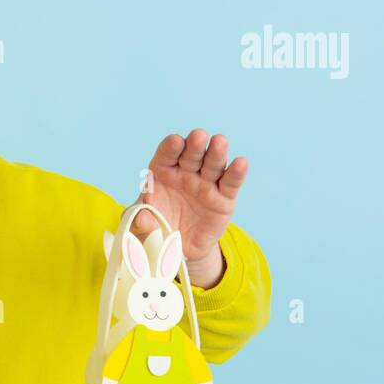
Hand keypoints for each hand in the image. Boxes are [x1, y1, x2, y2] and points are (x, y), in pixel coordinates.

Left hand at [132, 129, 248, 287]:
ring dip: (216, 153)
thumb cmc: (158, 228)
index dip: (170, 148)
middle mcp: (185, 174)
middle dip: (194, 145)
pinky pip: (230, 184)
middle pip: (191, 156)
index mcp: (162, 173)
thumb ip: (142, 222)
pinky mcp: (223, 199)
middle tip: (198, 135)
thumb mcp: (144, 227)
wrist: (179, 248)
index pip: (166, 155)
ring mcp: (206, 184)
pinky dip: (236, 173)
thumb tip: (142, 217)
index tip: (174, 142)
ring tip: (219, 142)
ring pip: (212, 165)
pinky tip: (241, 162)